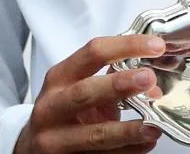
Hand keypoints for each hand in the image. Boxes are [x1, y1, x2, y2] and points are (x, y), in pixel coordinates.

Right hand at [14, 35, 165, 153]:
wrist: (33, 146)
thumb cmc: (63, 110)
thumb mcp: (77, 86)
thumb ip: (111, 78)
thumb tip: (152, 83)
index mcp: (59, 77)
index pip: (93, 53)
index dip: (126, 46)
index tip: (155, 45)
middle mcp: (53, 106)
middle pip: (85, 92)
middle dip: (119, 85)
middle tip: (148, 78)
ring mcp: (56, 139)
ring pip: (94, 135)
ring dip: (128, 130)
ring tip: (153, 125)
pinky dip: (127, 151)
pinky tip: (144, 145)